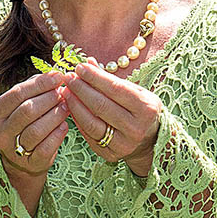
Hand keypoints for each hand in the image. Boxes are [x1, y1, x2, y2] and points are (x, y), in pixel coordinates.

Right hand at [0, 70, 70, 176]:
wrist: (23, 160)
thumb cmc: (23, 123)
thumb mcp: (21, 103)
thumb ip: (33, 87)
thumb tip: (54, 73)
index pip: (16, 93)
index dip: (40, 83)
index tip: (58, 76)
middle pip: (27, 111)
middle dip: (49, 99)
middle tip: (63, 93)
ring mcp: (12, 151)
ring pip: (36, 130)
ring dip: (55, 116)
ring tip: (65, 107)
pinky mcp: (29, 164)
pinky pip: (46, 148)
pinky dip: (58, 134)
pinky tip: (64, 126)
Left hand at [60, 59, 161, 175]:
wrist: (150, 140)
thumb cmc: (141, 109)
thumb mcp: (135, 91)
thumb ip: (111, 79)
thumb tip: (87, 62)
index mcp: (146, 108)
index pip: (115, 89)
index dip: (94, 77)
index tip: (79, 67)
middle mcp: (136, 128)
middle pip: (100, 105)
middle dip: (81, 89)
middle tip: (68, 77)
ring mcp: (123, 144)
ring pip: (91, 123)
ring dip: (75, 105)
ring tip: (66, 91)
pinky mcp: (110, 154)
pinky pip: (88, 135)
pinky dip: (78, 120)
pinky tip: (71, 108)